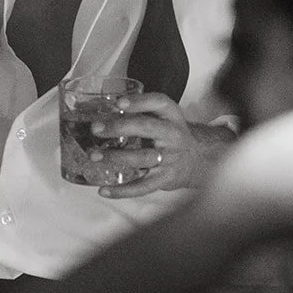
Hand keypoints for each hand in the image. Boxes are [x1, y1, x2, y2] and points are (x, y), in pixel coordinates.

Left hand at [89, 92, 234, 198]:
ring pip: (141, 158)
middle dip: (119, 127)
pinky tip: (104, 190)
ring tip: (94, 155)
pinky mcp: (165, 179)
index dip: (138, 101)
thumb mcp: (164, 117)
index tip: (118, 102)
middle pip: (146, 127)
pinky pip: (142, 186)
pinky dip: (121, 190)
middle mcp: (173, 134)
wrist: (198, 159)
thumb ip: (141, 111)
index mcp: (171, 115)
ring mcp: (170, 158)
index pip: (158, 103)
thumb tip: (104, 109)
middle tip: (96, 129)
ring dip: (115, 157)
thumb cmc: (171, 135)